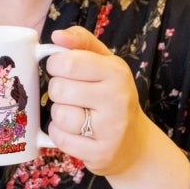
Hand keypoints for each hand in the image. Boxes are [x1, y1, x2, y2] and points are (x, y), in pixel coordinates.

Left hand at [44, 26, 152, 179]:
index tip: (62, 69)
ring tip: (76, 113)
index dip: (56, 65)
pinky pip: (60, 138)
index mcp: (116, 72)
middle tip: (73, 95)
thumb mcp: (105, 63)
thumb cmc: (112, 96)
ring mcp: (110, 129)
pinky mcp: (100, 153)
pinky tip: (75, 132)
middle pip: (58, 88)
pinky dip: (60, 134)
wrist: (133, 142)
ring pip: (58, 114)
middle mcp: (117, 99)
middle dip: (58, 91)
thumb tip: (57, 35)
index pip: (68, 62)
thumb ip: (82, 42)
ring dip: (59, 114)